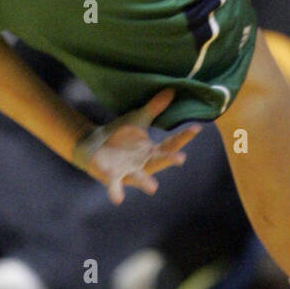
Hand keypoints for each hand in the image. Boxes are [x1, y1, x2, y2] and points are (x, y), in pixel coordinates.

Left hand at [73, 88, 200, 204]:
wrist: (92, 146)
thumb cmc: (119, 135)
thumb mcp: (138, 118)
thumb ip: (155, 107)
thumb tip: (172, 89)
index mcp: (151, 150)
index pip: (171, 143)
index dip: (183, 136)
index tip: (197, 127)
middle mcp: (143, 163)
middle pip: (160, 161)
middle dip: (170, 160)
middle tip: (182, 158)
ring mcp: (128, 171)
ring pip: (140, 178)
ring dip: (146, 183)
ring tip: (153, 188)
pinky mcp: (111, 176)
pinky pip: (115, 185)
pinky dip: (116, 191)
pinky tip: (118, 199)